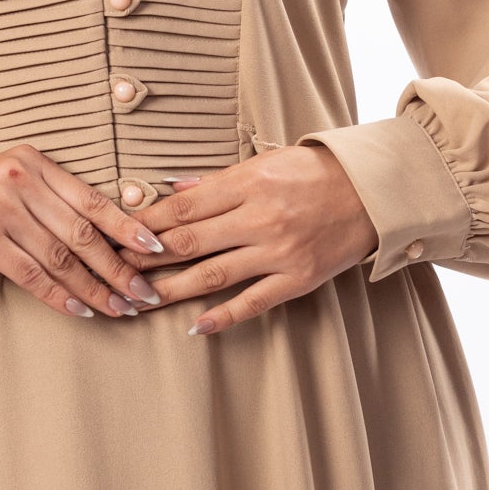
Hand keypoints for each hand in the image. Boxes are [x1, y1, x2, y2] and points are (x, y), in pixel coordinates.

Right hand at [0, 145, 169, 320]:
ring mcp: (0, 208)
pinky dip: (58, 294)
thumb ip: (51, 199)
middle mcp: (20, 180)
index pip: (92, 198)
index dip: (128, 227)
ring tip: (119, 308)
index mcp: (34, 162)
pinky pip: (31, 272)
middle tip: (144, 293)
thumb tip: (108, 234)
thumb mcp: (10, 183)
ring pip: (61, 256)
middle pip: (83, 231)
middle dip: (118, 266)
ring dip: (94, 287)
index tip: (157, 249)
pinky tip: (80, 309)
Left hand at [111, 143, 378, 336]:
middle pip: (189, 243)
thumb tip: (173, 190)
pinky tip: (195, 326)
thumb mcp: (265, 162)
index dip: (146, 224)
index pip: (183, 208)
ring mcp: (278, 251)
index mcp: (247, 183)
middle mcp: (259, 218)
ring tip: (139, 300)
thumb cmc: (315, 172)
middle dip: (146, 258)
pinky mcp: (297, 278)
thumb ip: (217, 180)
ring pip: (212, 276)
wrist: (372, 191)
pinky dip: (222, 316)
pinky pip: (253, 302)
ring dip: (170, 290)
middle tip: (116, 270)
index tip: (119, 234)